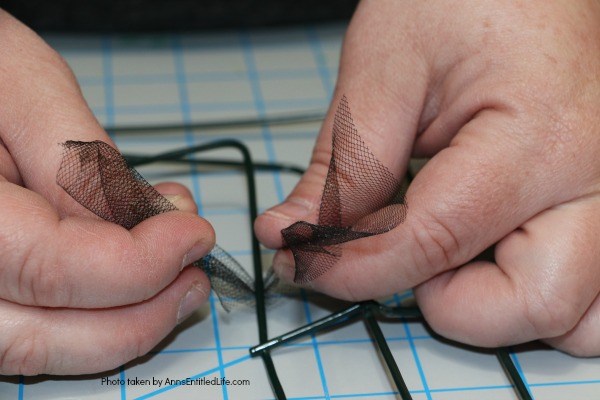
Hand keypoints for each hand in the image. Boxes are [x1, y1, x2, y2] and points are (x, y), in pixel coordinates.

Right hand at [0, 10, 214, 374]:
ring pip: (31, 344)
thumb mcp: (20, 84)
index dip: (139, 262)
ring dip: (117, 324)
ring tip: (174, 280)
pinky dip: (83, 312)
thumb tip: (148, 220)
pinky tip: (125, 272)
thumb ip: (81, 159)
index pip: (51, 268)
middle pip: (40, 333)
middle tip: (194, 274)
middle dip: (138, 313)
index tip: (195, 233)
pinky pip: (23, 323)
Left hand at [255, 0, 599, 355]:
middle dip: (446, 302)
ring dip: (497, 308)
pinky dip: (534, 295)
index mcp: (542, 137)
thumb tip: (291, 232)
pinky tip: (492, 255)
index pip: (436, 240)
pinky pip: (592, 297)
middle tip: (397, 250)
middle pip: (534, 305)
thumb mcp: (388, 64)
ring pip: (577, 318)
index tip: (305, 260)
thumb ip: (344, 164)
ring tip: (451, 252)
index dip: (355, 265)